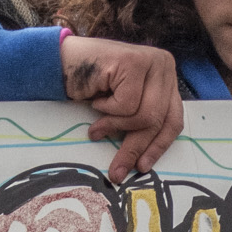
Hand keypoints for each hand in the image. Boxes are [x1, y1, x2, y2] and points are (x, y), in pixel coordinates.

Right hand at [59, 36, 183, 182]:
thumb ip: (142, 123)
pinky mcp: (134, 61)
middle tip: (117, 171)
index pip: (173, 120)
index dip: (158, 147)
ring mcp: (151, 60)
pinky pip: (127, 105)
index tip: (143, 166)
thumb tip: (144, 160)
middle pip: (159, 120)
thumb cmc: (90, 86)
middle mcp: (164, 66)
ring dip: (115, 125)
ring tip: (97, 126)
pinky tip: (96, 100)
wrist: (58, 63)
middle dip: (135, 148)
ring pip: (144, 115)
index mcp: (166, 78)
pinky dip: (107, 109)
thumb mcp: (125, 108)